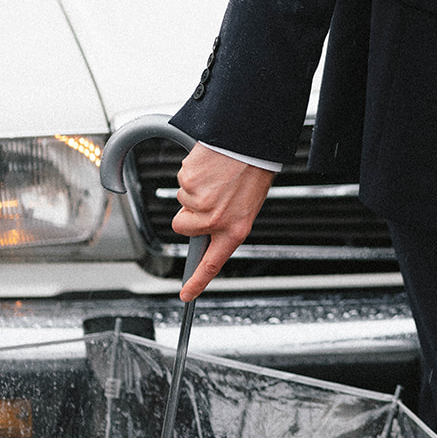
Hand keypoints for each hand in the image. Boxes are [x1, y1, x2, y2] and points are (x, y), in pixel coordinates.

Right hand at [172, 144, 274, 301]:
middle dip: (189, 213)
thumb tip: (205, 230)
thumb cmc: (253, 171)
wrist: (254, 142)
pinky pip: (182, 180)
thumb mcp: (247, 205)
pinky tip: (211, 166)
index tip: (187, 295)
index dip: (198, 281)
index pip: (212, 263)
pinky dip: (193, 172)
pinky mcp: (189, 181)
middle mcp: (216, 219)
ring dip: (196, 188)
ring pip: (183, 200)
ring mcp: (201, 201)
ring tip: (218, 175)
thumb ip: (226, 222)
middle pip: (182, 226)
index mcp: (234, 229)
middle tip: (211, 195)